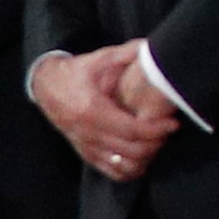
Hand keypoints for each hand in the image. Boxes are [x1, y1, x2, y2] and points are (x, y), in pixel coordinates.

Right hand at [33, 42, 178, 181]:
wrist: (45, 86)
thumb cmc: (75, 73)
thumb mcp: (100, 58)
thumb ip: (128, 53)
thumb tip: (151, 47)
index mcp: (92, 109)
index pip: (131, 129)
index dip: (156, 130)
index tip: (172, 124)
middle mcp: (87, 131)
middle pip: (130, 150)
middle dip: (155, 144)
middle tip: (167, 132)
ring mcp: (84, 144)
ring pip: (121, 165)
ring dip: (144, 158)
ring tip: (155, 144)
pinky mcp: (83, 151)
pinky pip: (109, 170)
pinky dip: (128, 170)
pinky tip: (140, 158)